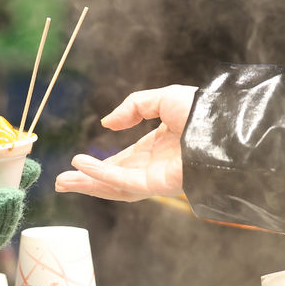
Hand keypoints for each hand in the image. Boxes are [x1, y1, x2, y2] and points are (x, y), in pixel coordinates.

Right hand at [55, 85, 196, 201]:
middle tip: (61, 183)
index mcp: (158, 148)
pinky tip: (82, 167)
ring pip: (116, 186)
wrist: (224, 122)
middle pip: (114, 179)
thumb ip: (134, 107)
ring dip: (89, 184)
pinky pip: (125, 182)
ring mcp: (157, 177)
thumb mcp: (161, 99)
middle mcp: (155, 166)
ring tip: (63, 182)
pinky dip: (102, 175)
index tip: (76, 164)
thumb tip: (107, 122)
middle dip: (87, 182)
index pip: (123, 162)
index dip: (98, 165)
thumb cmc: (202, 110)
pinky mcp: (159, 184)